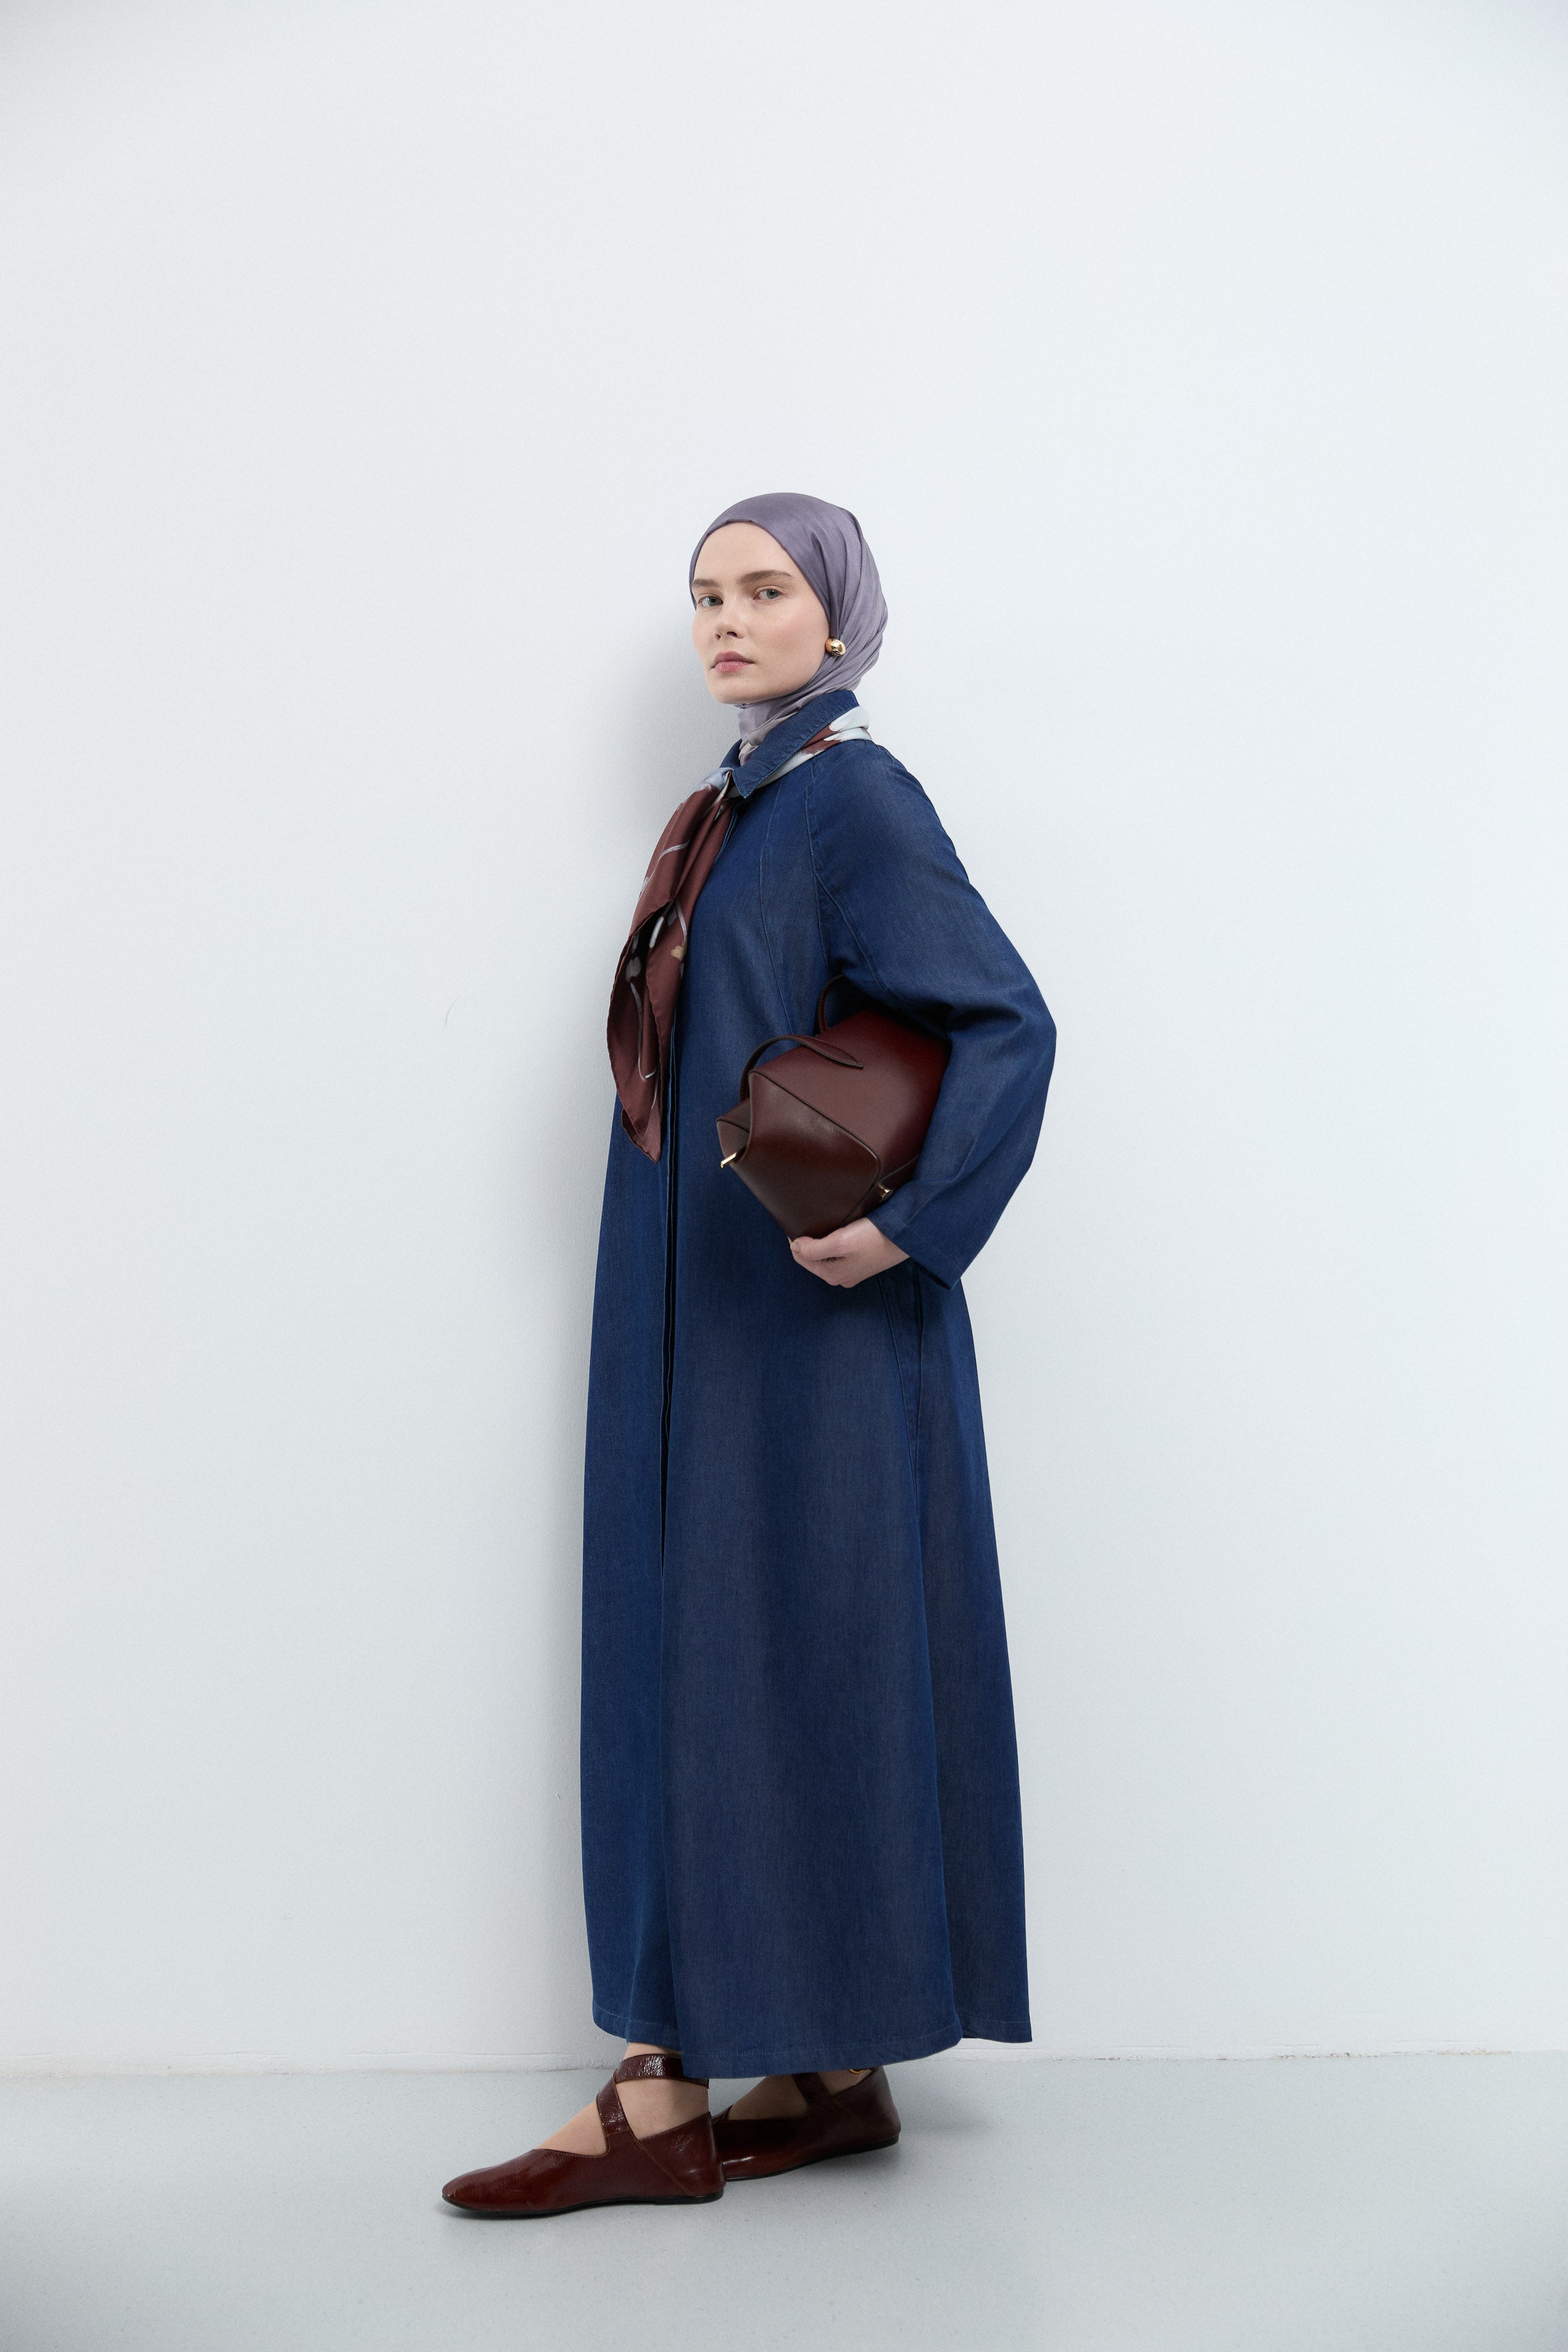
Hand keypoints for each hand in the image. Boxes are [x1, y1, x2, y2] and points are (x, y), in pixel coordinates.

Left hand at [790, 1218, 909, 1288]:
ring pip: (826, 1255)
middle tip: (808, 1220)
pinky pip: (839, 1253)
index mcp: (833, 1275)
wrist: (907, 1234)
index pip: (801, 1257)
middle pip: (813, 1258)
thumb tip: (795, 1247)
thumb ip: (814, 1249)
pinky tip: (837, 1231)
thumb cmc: (875, 1237)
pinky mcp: (863, 1261)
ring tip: (820, 1224)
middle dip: (807, 1242)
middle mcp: (841, 1276)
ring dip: (820, 1242)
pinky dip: (834, 1242)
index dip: (795, 1239)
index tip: (797, 1221)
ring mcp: (853, 1270)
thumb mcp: (840, 1242)